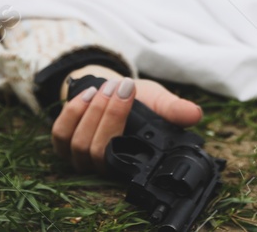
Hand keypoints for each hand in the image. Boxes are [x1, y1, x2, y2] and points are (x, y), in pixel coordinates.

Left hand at [51, 72, 202, 173]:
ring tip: (110, 86)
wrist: (111, 87)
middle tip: (124, 88)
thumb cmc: (139, 100)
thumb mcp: (158, 100)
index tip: (133, 105)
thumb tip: (195, 114)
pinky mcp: (62, 144)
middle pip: (98, 151)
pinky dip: (74, 112)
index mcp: (129, 162)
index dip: (127, 149)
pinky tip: (89, 94)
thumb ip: (174, 109)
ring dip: (94, 111)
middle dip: (110, 115)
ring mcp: (80, 157)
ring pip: (80, 144)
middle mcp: (102, 166)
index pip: (124, 169)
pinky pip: (62, 133)